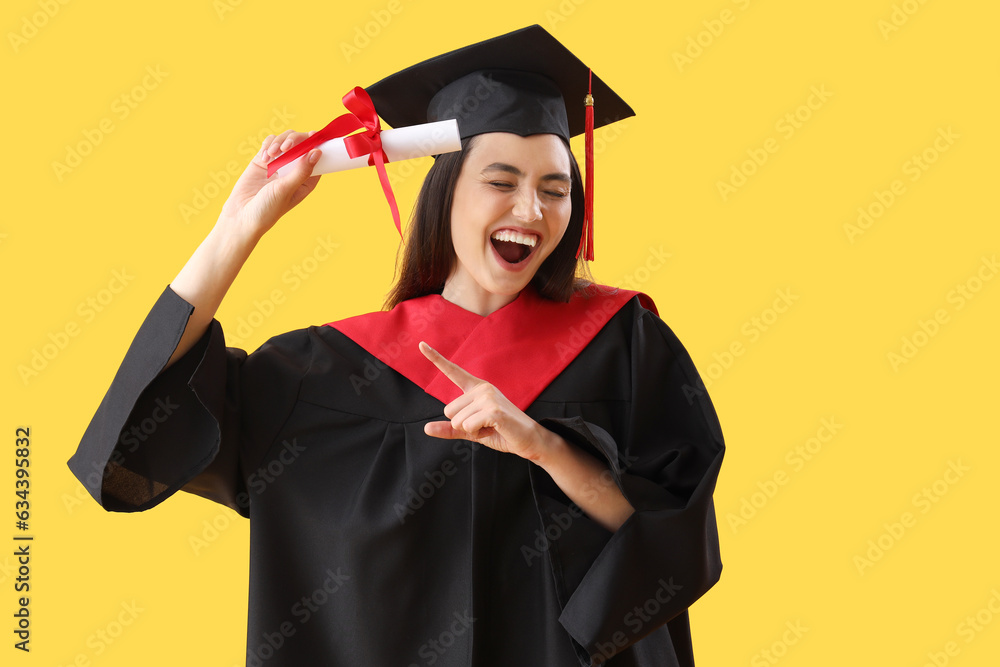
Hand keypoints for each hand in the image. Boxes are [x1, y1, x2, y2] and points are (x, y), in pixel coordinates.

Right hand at [218, 130, 322, 243]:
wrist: (242, 215)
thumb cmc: (268, 209)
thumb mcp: (287, 189)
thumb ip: (301, 171)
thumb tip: (318, 152)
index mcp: (306, 180)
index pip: (317, 157)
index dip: (318, 144)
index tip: (314, 135)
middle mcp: (295, 170)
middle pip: (302, 144)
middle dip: (295, 140)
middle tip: (286, 147)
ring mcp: (279, 164)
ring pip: (286, 140)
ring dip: (279, 142)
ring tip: (270, 155)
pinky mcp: (264, 160)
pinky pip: (270, 143)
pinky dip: (268, 145)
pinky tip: (264, 158)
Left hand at [419, 341, 553, 460]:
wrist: (529, 440)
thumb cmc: (501, 431)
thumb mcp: (471, 430)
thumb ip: (450, 429)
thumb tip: (425, 428)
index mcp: (476, 388)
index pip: (452, 371)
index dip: (435, 357)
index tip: (421, 344)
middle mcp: (482, 388)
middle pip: (448, 410)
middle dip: (462, 425)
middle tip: (485, 425)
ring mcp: (488, 397)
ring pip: (457, 420)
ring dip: (472, 430)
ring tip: (491, 427)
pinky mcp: (494, 410)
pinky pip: (468, 426)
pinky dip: (478, 433)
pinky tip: (494, 429)